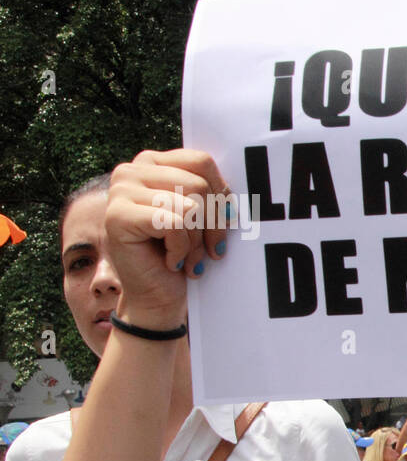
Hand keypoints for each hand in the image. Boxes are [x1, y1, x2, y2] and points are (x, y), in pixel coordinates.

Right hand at [105, 150, 229, 323]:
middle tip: (209, 251)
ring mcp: (120, 191)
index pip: (202, 162)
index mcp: (153, 162)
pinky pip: (173, 224)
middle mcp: (132, 170)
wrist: (157, 298)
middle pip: (198, 185)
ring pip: (189, 206)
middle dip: (212, 225)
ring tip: (190, 259)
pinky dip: (182, 249)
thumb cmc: (183, 255)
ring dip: (197, 242)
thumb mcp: (201, 216)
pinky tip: (172, 262)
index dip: (221, 196)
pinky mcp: (117, 215)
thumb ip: (209, 192)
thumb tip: (234, 192)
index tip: (225, 223)